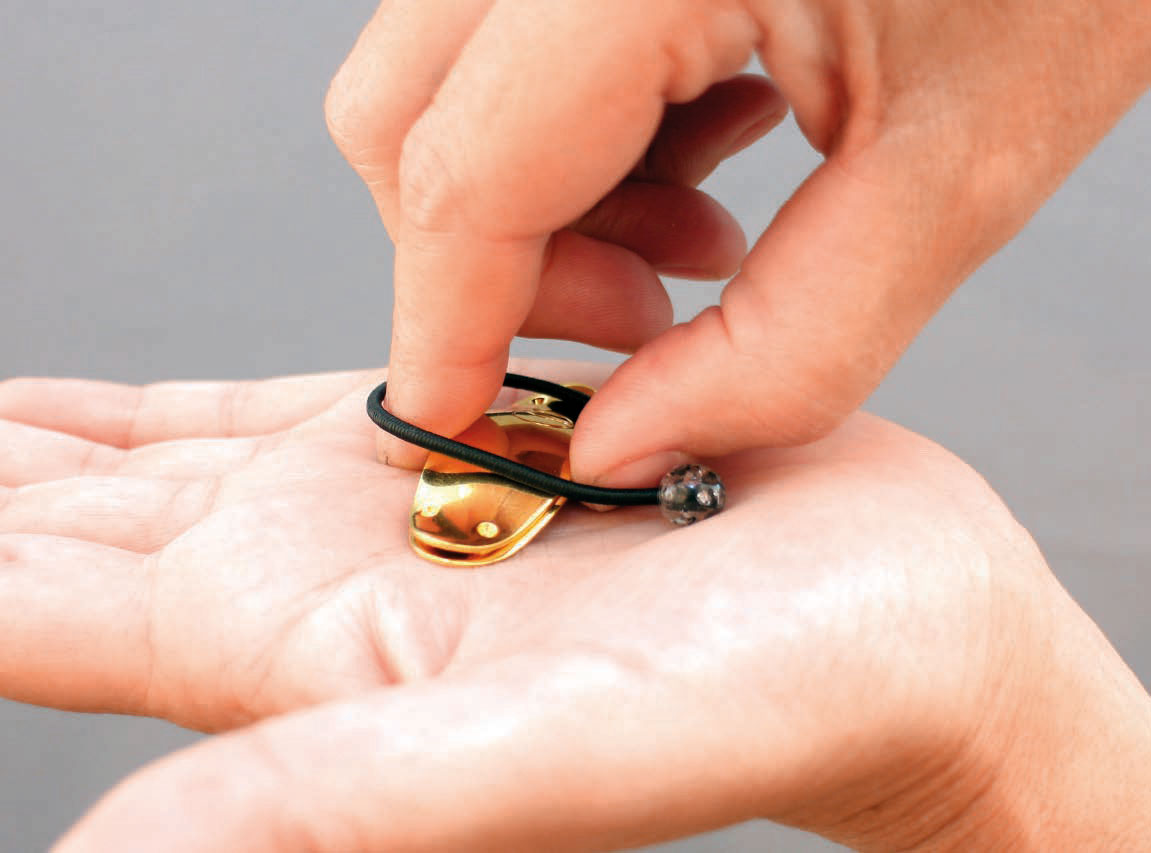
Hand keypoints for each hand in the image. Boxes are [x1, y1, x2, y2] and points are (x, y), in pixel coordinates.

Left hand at [2, 363, 1146, 849]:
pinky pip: (279, 415)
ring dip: (54, 446)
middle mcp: (332, 586)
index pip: (56, 615)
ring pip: (166, 469)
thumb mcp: (568, 748)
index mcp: (315, 653)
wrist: (904, 621)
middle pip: (86, 539)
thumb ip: (352, 798)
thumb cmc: (783, 698)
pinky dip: (177, 406)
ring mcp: (394, 506)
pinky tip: (111, 404)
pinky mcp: (469, 441)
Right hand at [326, 0, 1150, 484]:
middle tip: (643, 319)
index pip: (469, 174)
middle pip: (406, 121)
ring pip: (444, 85)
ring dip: (542, 205)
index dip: (445, 334)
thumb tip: (618, 445)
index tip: (454, 432)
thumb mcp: (958, 174)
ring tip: (708, 235)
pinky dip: (576, 136)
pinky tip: (703, 145)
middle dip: (494, 270)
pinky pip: (511, 43)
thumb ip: (784, 350)